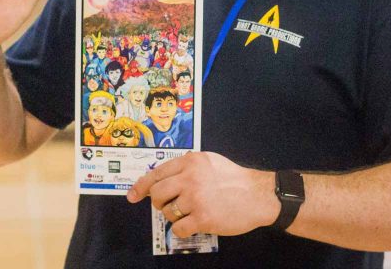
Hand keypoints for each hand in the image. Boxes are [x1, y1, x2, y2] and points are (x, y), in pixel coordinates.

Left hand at [126, 151, 278, 237]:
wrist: (257, 195)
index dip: (141, 186)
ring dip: (173, 216)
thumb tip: (163, 176)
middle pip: (156, 193)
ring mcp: (196, 198)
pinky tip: (192, 225)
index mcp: (190, 162)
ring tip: (188, 213)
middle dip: (158, 202)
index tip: (132, 195)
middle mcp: (190, 178)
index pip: (156, 173)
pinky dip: (181, 230)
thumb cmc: (233, 178)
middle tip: (167, 206)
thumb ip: (187, 166)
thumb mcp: (209, 161)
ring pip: (166, 212)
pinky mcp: (203, 218)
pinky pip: (178, 228)